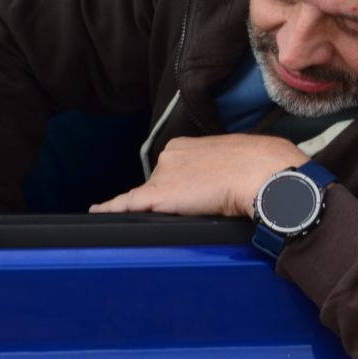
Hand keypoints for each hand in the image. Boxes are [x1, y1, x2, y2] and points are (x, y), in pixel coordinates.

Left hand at [89, 134, 305, 218]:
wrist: (260, 172)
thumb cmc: (258, 167)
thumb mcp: (236, 161)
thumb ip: (220, 170)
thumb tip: (227, 182)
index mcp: (186, 145)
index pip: (173, 170)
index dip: (182, 186)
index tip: (194, 195)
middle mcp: (169, 156)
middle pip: (160, 184)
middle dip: (174, 198)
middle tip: (203, 207)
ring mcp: (162, 175)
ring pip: (152, 198)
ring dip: (165, 208)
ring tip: (195, 213)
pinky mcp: (157, 196)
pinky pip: (126, 204)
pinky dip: (110, 209)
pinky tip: (97, 212)